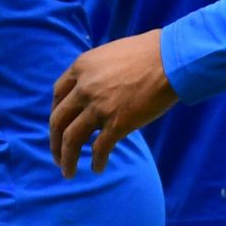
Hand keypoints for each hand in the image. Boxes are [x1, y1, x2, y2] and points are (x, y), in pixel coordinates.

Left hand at [50, 30, 177, 176]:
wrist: (171, 59)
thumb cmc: (148, 53)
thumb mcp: (110, 54)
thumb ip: (96, 72)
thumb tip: (96, 87)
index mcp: (79, 68)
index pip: (57, 95)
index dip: (56, 113)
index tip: (59, 126)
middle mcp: (83, 88)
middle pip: (58, 120)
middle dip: (54, 142)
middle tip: (56, 157)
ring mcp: (98, 106)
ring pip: (72, 139)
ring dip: (67, 159)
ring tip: (68, 172)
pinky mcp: (118, 123)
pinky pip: (99, 148)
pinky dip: (96, 161)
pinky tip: (97, 169)